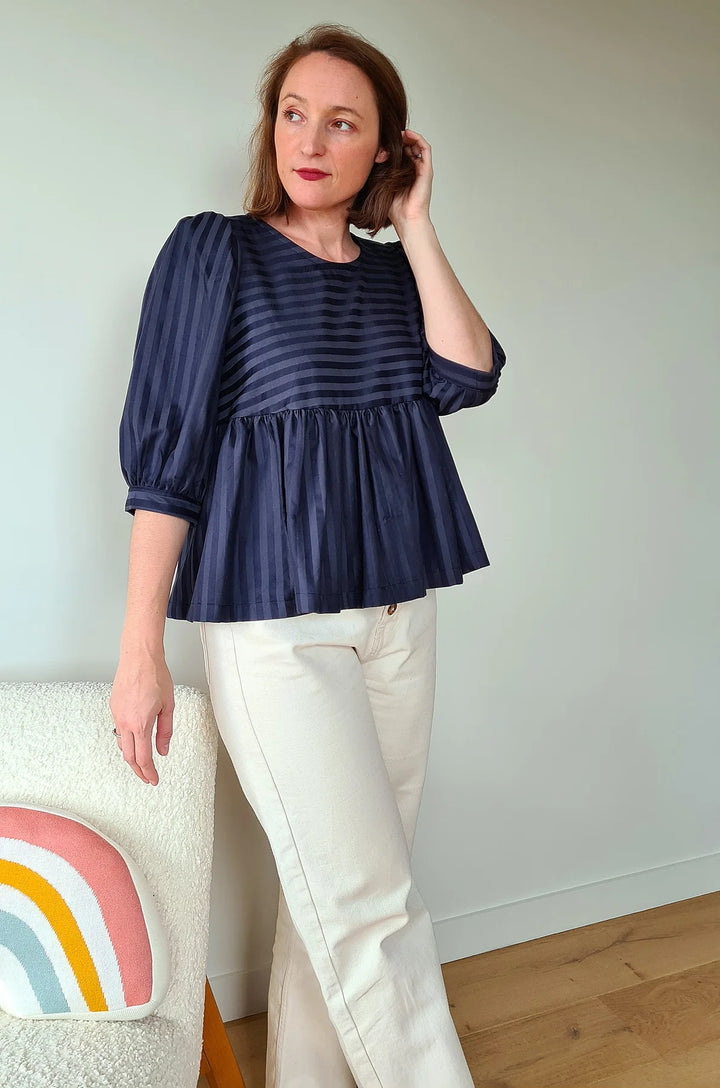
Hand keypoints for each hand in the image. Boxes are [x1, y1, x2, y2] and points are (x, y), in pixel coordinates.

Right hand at [109, 653, 174, 784]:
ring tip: (142, 762)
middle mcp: (126, 722)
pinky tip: (135, 740)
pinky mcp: (114, 708)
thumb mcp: (168, 706)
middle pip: (129, 757)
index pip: (143, 757)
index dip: (149, 772)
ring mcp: (117, 715)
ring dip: (131, 757)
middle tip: (148, 777)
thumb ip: (165, 731)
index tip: (153, 780)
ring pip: (122, 745)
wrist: (139, 658)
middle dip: (139, 770)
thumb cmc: (156, 677)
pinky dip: (127, 741)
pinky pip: (119, 730)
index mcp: (141, 724)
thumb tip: (163, 750)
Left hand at [388, 128, 432, 229]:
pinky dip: (418, 138)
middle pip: (409, 147)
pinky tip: (407, 134)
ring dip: (409, 136)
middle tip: (389, 137)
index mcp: (404, 173)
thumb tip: (369, 159)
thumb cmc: (394, 208)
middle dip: (400, 139)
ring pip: (418, 145)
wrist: (406, 219)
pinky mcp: (427, 170)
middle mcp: (414, 170)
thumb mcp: (381, 185)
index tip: (382, 142)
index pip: (401, 153)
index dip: (393, 145)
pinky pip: (425, 149)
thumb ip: (379, 172)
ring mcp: (422, 169)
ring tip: (398, 133)